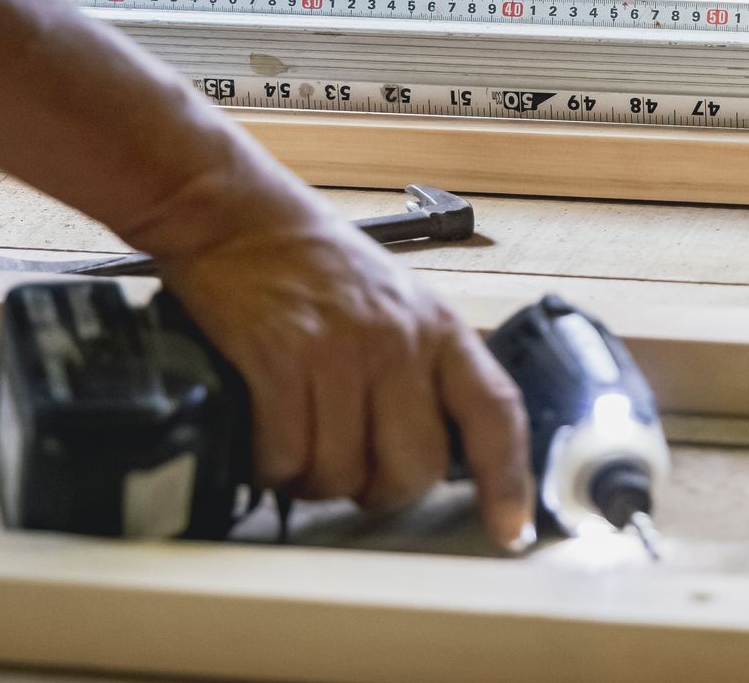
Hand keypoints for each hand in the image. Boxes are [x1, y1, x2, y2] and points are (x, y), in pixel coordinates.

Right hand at [147, 199, 534, 549]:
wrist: (239, 218)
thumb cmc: (317, 266)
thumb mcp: (398, 303)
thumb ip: (423, 369)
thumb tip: (434, 454)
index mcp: (439, 328)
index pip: (495, 411)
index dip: (509, 479)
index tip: (508, 529)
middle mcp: (399, 340)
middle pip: (415, 468)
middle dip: (380, 490)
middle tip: (351, 472)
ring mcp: (340, 350)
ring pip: (342, 472)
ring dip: (315, 481)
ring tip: (299, 448)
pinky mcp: (280, 358)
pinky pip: (284, 455)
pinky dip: (271, 467)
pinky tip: (264, 442)